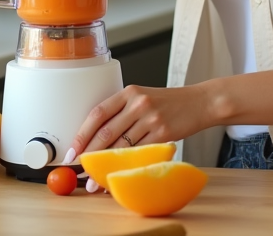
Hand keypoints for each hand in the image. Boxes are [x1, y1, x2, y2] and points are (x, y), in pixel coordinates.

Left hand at [69, 85, 212, 169]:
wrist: (200, 102)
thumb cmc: (168, 103)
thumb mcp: (143, 98)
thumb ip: (122, 112)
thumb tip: (95, 139)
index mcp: (129, 92)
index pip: (98, 113)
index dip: (82, 134)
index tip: (72, 150)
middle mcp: (138, 104)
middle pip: (106, 132)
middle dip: (89, 155)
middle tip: (78, 170)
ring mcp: (151, 119)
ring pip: (121, 147)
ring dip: (106, 166)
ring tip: (95, 180)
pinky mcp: (163, 134)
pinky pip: (139, 154)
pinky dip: (126, 168)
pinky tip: (119, 176)